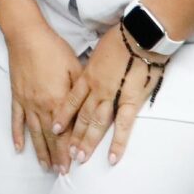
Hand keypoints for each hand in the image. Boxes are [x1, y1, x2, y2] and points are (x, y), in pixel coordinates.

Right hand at [5, 22, 87, 171]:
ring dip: (40, 151)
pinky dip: (17, 135)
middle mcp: (42, 106)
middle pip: (50, 137)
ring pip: (34, 133)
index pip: (66, 132)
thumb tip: (90, 110)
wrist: (27, 37)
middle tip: (62, 173)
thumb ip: (80, 93)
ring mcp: (27, 103)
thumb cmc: (54, 50)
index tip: (74, 164)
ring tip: (45, 167)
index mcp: (59, 100)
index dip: (69, 149)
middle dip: (57, 156)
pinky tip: (18, 148)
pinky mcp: (17, 96)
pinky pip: (16, 120)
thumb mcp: (75, 68)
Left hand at [65, 26, 164, 166]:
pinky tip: (113, 158)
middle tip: (65, 154)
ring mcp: (111, 96)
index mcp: (87, 76)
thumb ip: (92, 68)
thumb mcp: (99, 52)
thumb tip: (88, 76)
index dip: (63, 117)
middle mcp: (95, 89)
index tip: (54, 130)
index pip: (70, 101)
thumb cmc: (121, 38)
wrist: (139, 34)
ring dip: (87, 142)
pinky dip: (117, 143)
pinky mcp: (130, 100)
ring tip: (80, 158)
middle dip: (72, 137)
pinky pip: (123, 126)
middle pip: (81, 117)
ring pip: (95, 124)